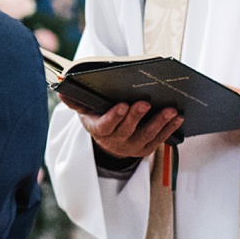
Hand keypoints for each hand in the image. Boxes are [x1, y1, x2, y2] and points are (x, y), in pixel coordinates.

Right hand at [61, 94, 181, 160]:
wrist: (109, 140)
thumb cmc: (98, 118)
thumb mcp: (84, 110)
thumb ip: (75, 100)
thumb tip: (61, 90)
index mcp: (99, 130)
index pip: (105, 126)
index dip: (114, 117)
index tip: (122, 105)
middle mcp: (116, 141)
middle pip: (127, 130)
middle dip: (137, 116)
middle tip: (146, 102)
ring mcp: (132, 146)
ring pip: (147, 135)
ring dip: (159, 122)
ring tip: (170, 110)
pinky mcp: (146, 148)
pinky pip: (159, 139)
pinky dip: (170, 128)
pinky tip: (178, 117)